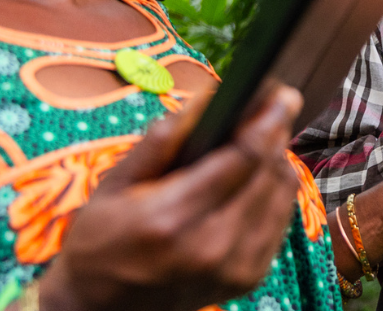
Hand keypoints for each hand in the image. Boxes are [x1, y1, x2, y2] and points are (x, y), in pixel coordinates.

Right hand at [40, 82, 303, 309]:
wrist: (99, 307)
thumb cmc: (100, 240)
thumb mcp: (116, 182)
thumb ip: (162, 139)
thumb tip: (208, 98)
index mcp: (172, 218)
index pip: (241, 159)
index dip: (268, 120)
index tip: (283, 92)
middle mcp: (212, 246)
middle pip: (269, 173)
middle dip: (277, 132)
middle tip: (276, 105)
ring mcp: (235, 267)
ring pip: (283, 194)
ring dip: (278, 159)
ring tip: (263, 138)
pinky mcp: (248, 278)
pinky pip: (281, 220)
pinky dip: (275, 191)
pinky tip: (259, 176)